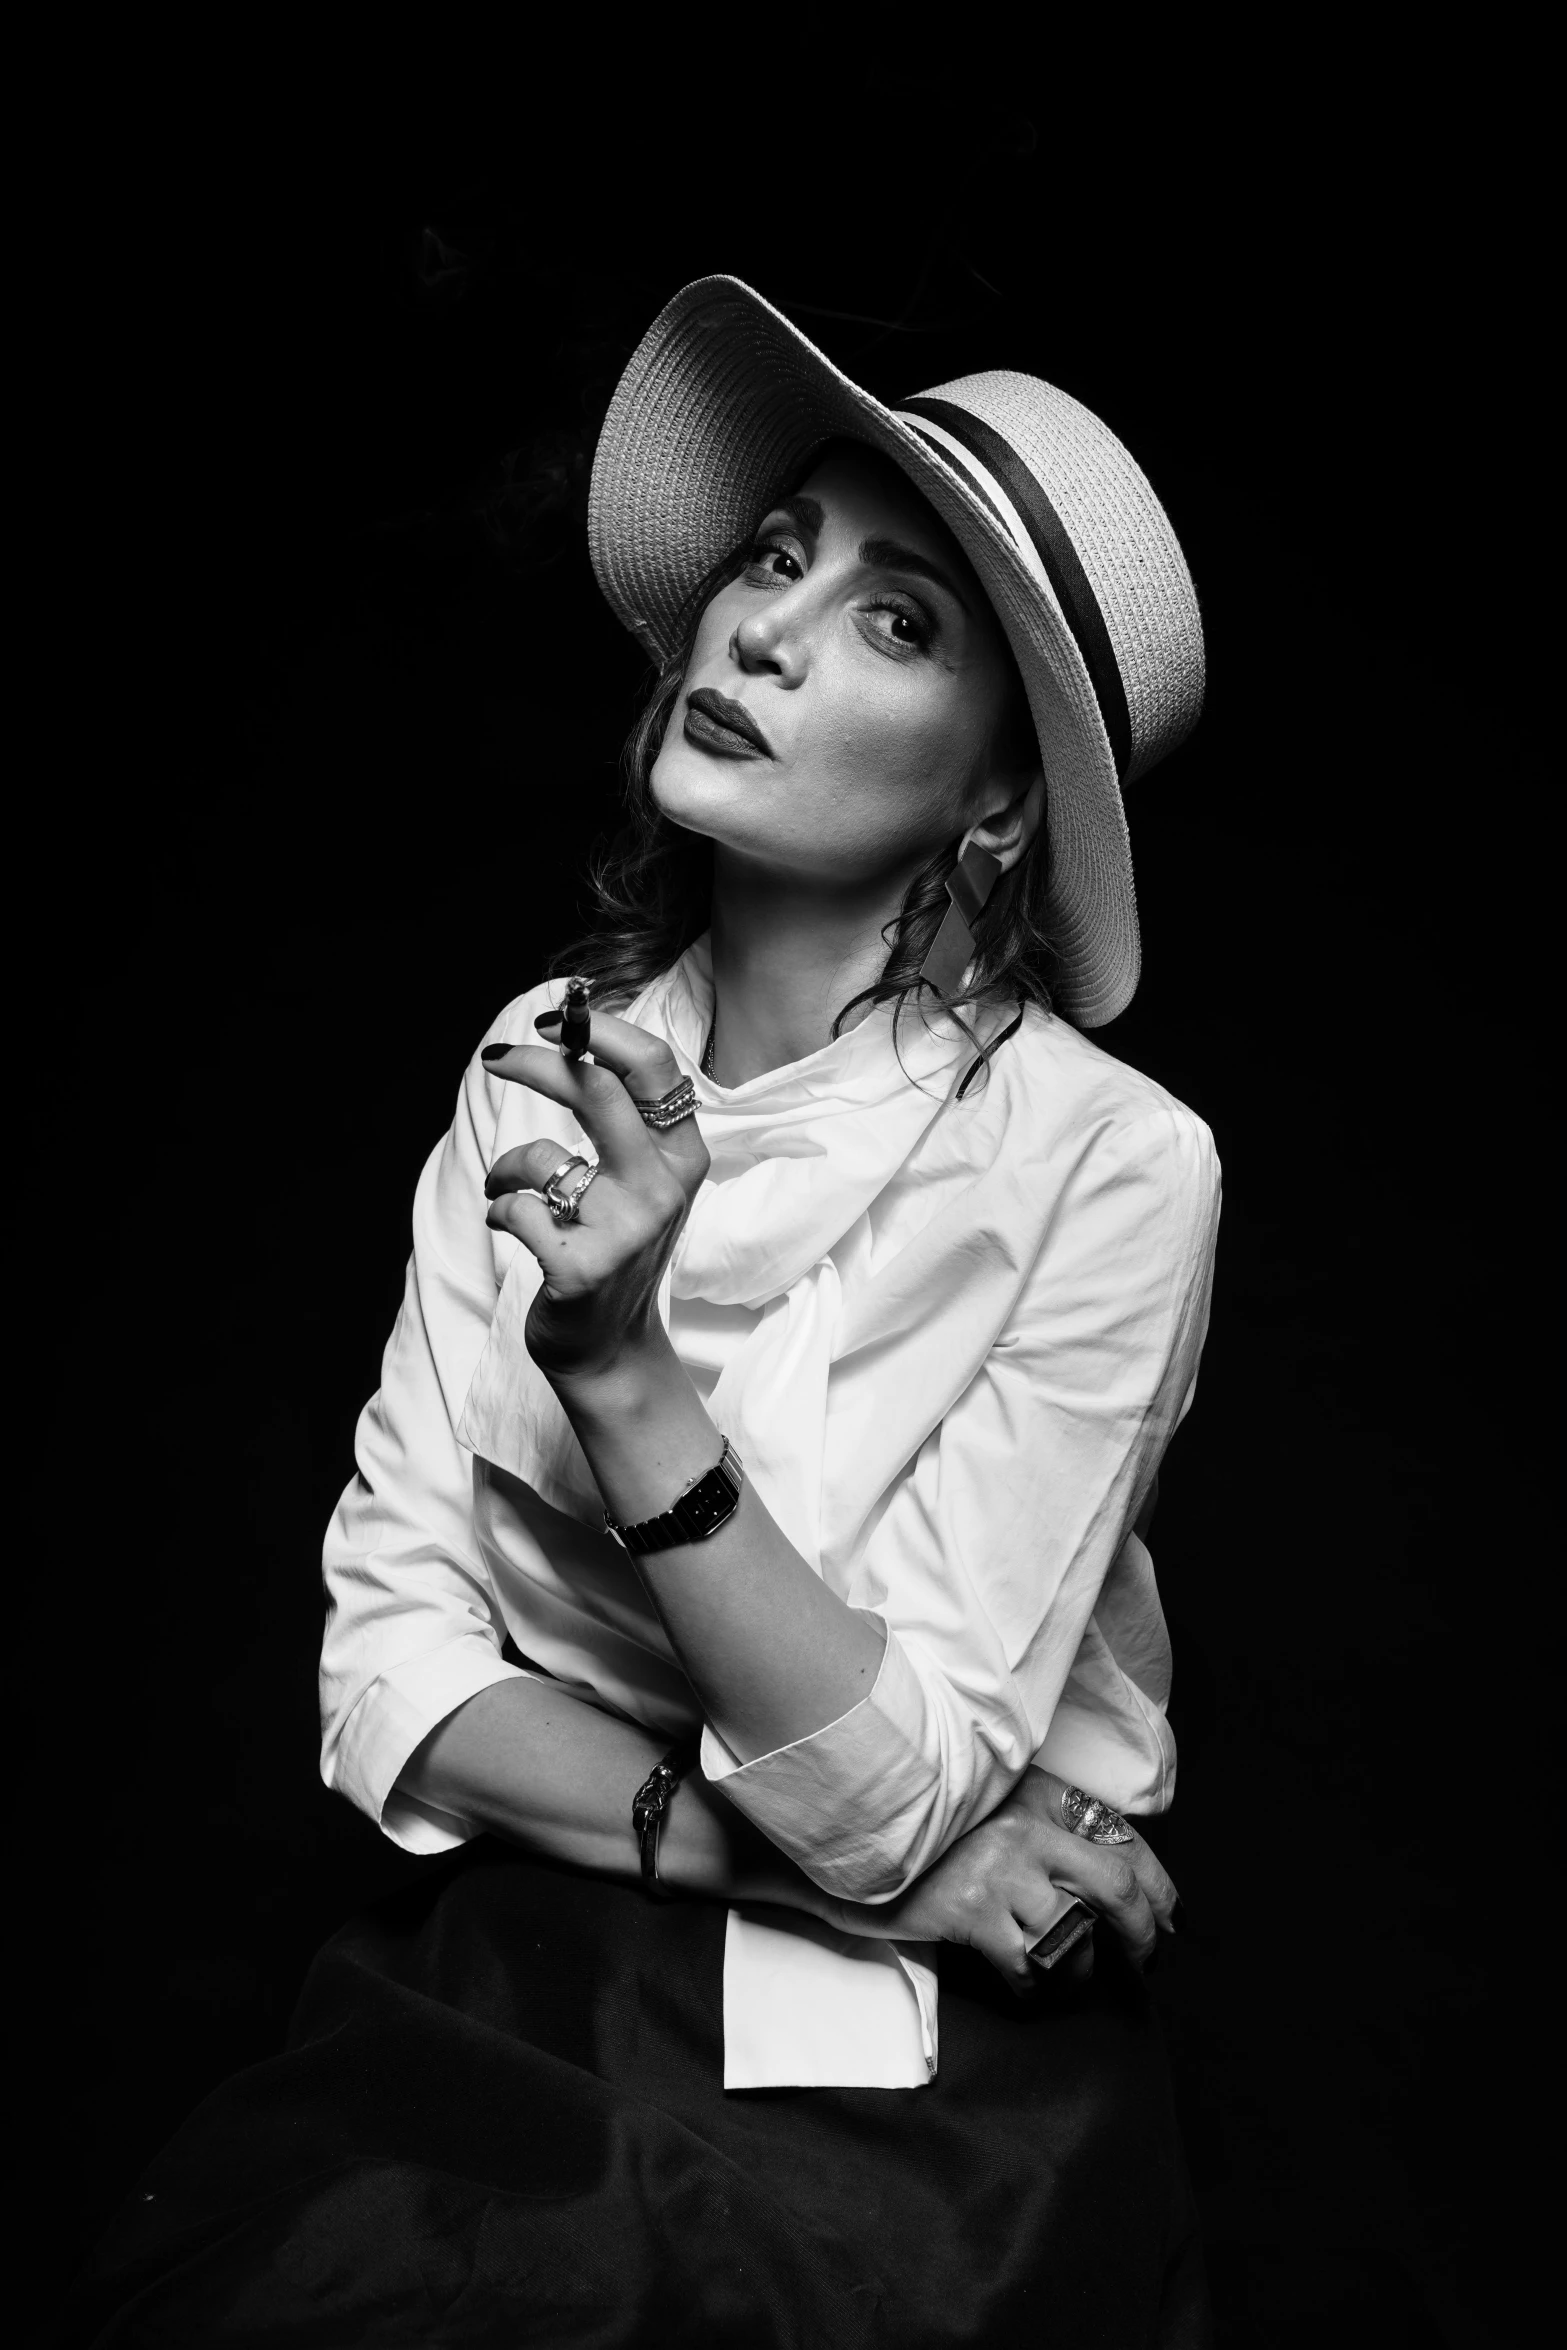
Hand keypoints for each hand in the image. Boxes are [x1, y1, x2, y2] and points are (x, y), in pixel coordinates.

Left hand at [481, 1006, 709, 1382]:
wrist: (609, 1348)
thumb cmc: (614, 1249)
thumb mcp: (641, 1180)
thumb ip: (626, 1119)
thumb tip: (576, 1040)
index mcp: (683, 1156)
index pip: (654, 1066)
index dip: (601, 1031)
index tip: (556, 1022)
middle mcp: (663, 1188)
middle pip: (596, 1090)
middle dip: (536, 1064)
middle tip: (496, 1057)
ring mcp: (626, 1229)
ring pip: (542, 1155)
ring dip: (504, 1166)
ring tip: (501, 1186)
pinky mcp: (581, 1268)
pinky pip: (515, 1209)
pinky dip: (498, 1210)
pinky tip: (508, 1226)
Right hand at [829, 1766, 1179, 1994]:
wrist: (854, 1818)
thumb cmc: (926, 1817)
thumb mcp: (992, 1800)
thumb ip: (1044, 1823)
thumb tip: (1110, 1883)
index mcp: (1040, 1792)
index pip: (1123, 1841)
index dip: (1158, 1887)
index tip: (1168, 1918)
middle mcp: (1027, 1825)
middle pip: (1115, 1887)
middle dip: (1143, 1935)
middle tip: (1145, 1962)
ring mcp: (1000, 1868)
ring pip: (1074, 1937)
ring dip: (1082, 1973)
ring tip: (1071, 1984)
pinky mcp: (971, 1910)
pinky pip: (1026, 1967)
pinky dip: (1035, 1993)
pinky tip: (1028, 1995)